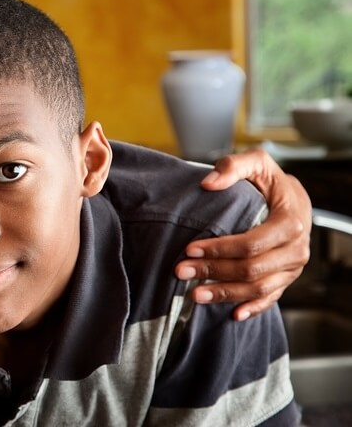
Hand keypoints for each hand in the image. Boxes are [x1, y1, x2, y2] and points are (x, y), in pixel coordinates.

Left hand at [174, 148, 310, 320]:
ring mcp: (292, 268)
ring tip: (194, 294)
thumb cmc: (270, 181)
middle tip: (181, 271)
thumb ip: (233, 167)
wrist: (293, 198)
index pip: (251, 243)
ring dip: (225, 294)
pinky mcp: (285, 278)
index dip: (219, 249)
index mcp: (289, 222)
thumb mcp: (256, 163)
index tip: (189, 249)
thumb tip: (208, 183)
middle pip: (251, 269)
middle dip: (213, 272)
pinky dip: (252, 308)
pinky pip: (270, 299)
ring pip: (259, 289)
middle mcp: (295, 249)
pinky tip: (232, 314)